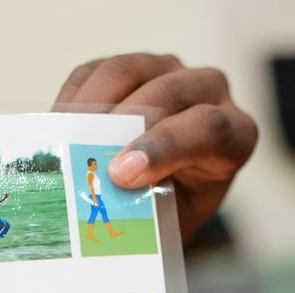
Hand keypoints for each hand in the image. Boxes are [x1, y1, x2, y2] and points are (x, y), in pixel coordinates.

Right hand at [54, 53, 257, 241]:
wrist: (170, 199)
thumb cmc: (174, 213)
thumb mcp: (173, 222)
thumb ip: (152, 213)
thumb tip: (107, 217)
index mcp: (235, 137)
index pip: (207, 129)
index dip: (163, 147)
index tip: (122, 174)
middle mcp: (211, 93)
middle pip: (167, 92)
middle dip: (122, 125)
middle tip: (83, 155)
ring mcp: (172, 72)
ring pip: (130, 71)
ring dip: (91, 107)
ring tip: (63, 142)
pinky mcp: (135, 68)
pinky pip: (99, 71)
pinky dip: (75, 98)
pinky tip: (59, 128)